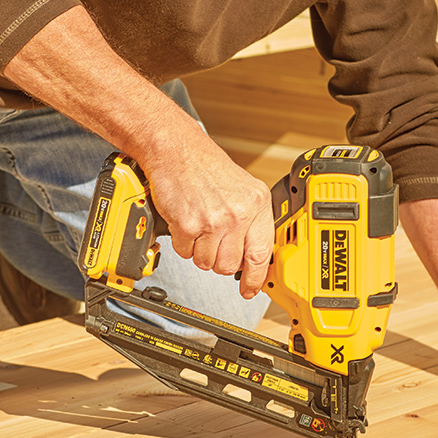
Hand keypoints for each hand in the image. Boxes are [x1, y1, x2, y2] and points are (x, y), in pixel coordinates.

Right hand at [0, 5, 273, 297]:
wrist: (175, 148)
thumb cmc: (204, 167)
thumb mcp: (241, 190)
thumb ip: (250, 221)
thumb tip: (251, 257)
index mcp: (257, 204)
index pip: (261, 254)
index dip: (255, 278)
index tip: (250, 290)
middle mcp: (238, 213)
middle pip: (229, 265)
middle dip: (217, 261)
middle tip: (211, 244)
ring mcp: (213, 220)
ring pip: (206, 263)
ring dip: (198, 251)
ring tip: (196, 227)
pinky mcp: (188, 224)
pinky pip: (185, 252)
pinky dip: (181, 242)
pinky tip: (183, 221)